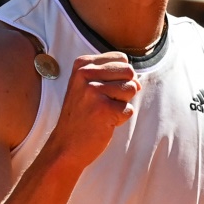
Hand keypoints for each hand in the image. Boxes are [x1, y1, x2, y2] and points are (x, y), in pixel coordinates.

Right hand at [54, 52, 141, 169]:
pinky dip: (120, 119)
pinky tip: (103, 122)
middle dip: (124, 89)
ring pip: (131, 89)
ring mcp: (94, 90)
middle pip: (129, 71)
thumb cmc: (82, 115)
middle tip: (104, 103)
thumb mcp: (88, 86)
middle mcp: (85, 74)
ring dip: (122, 104)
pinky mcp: (103, 109)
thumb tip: (138, 82)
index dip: (120, 76)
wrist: (65, 145)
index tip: (102, 90)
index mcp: (82, 64)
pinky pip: (129, 109)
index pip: (121, 58)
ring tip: (103, 112)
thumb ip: (113, 75)